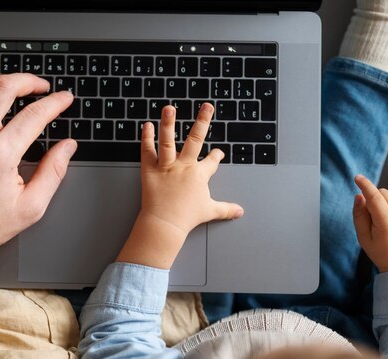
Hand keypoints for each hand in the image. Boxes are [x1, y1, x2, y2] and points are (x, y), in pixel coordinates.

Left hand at [0, 74, 76, 266]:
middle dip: (27, 80)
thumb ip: (53, 172)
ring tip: (11, 84)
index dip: (55, 102)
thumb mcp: (30, 207)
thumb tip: (67, 147)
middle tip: (40, 86)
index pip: (34, 115)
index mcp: (0, 156)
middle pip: (2, 88)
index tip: (64, 99)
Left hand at [116, 104, 243, 268]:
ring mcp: (167, 166)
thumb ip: (226, 209)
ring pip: (168, 140)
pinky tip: (147, 125)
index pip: (211, 162)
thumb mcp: (210, 211)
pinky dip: (146, 137)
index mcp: (199, 174)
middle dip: (203, 121)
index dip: (216, 156)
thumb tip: (240, 212)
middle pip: (195, 139)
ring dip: (168, 123)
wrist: (166, 223)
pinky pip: (147, 150)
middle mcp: (184, 166)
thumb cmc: (187, 218)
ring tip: (169, 108)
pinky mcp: (150, 170)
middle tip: (207, 106)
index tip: (218, 152)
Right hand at [353, 174, 387, 272]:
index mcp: (386, 222)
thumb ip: (359, 215)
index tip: (358, 178)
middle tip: (370, 213)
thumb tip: (359, 197)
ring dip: (383, 200)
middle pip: (383, 193)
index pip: (374, 197)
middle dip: (373, 196)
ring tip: (381, 217)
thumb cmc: (381, 251)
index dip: (365, 185)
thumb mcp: (362, 236)